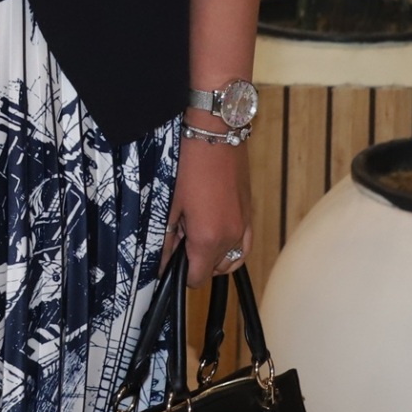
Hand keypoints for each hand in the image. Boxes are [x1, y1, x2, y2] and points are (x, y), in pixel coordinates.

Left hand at [167, 132, 249, 284]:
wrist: (214, 133)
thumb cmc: (189, 164)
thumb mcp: (169, 203)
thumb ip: (166, 239)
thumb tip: (161, 262)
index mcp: (209, 238)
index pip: (197, 278)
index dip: (180, 273)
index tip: (169, 258)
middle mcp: (232, 237)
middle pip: (214, 270)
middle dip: (196, 261)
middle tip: (180, 235)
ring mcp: (244, 225)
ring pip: (231, 259)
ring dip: (214, 256)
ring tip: (196, 233)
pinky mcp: (250, 213)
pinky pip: (244, 244)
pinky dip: (232, 247)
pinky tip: (217, 232)